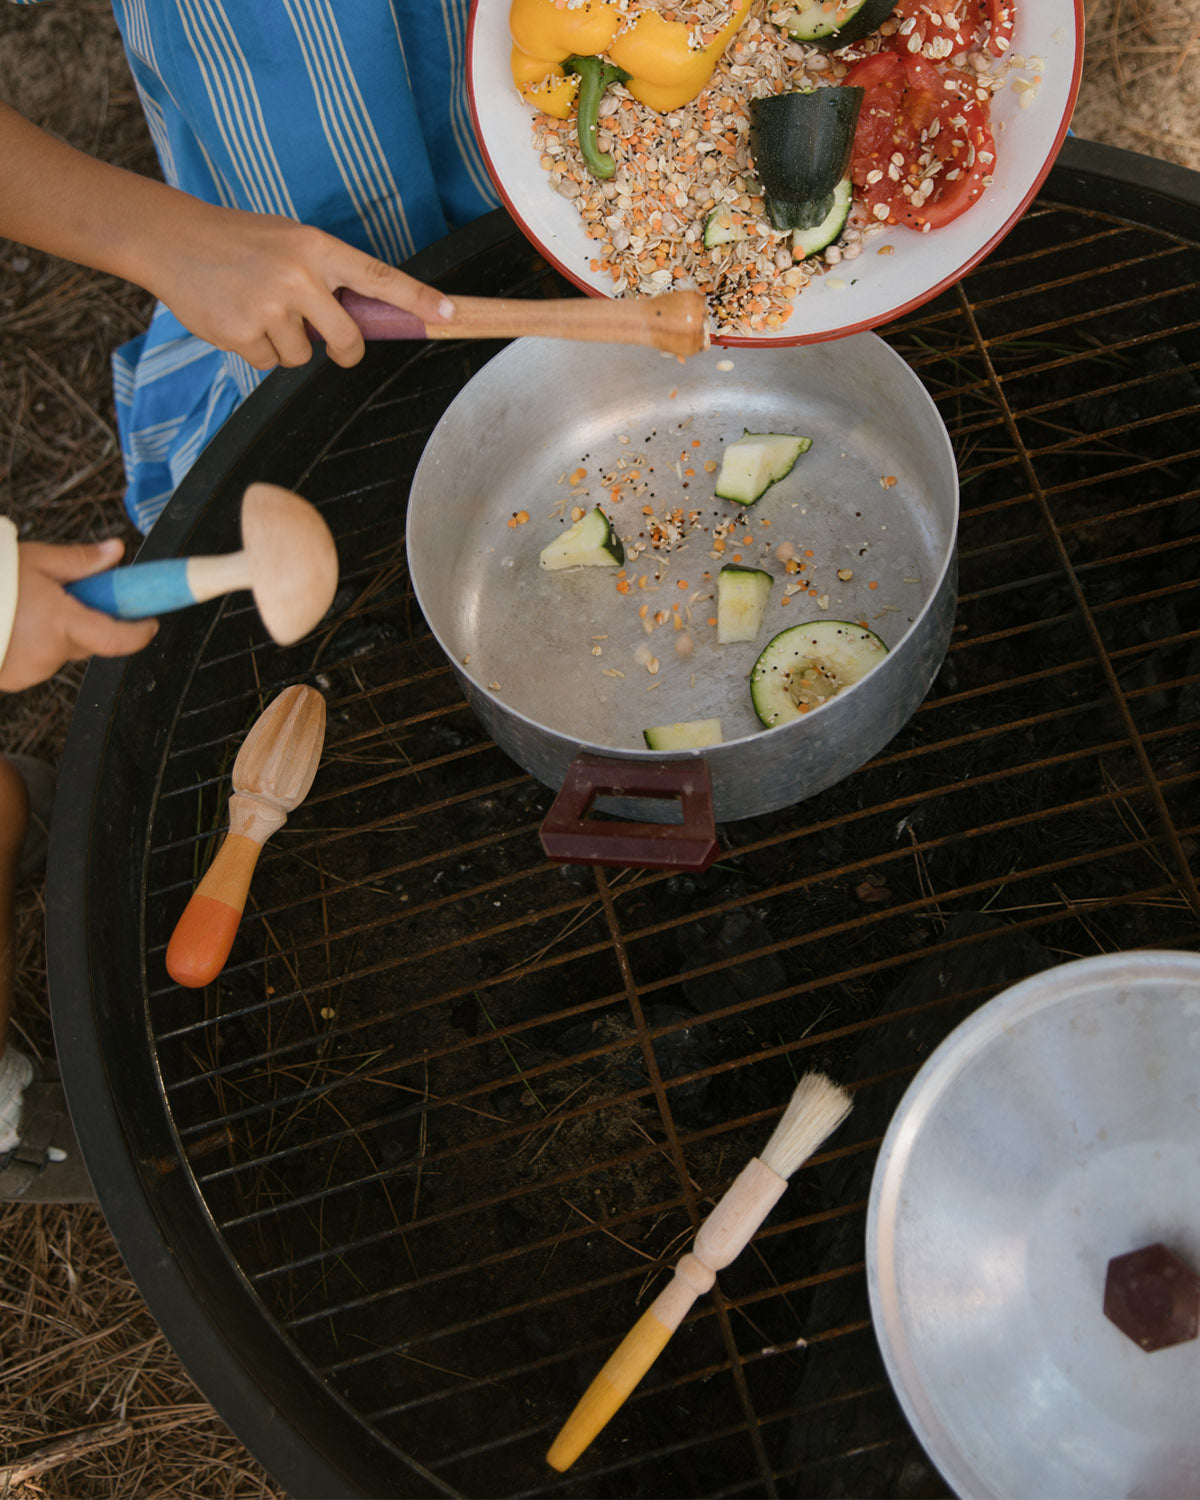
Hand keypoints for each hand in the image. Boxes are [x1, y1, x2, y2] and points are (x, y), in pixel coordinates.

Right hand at [0, 538, 158, 690]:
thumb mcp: (34, 560)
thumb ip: (79, 562)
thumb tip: (116, 552)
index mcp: (61, 623)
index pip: (118, 639)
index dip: (140, 633)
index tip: (150, 623)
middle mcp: (48, 654)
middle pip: (86, 642)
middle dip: (84, 621)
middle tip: (62, 597)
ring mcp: (26, 672)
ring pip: (58, 653)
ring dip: (53, 634)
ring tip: (21, 608)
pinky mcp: (8, 681)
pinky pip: (32, 662)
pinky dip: (29, 645)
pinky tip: (8, 625)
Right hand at [142, 202, 456, 371]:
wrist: (171, 239)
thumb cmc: (240, 242)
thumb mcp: (290, 241)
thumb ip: (326, 275)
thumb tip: (363, 318)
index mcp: (315, 248)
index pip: (378, 278)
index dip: (417, 300)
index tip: (449, 313)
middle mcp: (296, 276)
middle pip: (348, 339)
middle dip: (344, 350)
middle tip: (332, 343)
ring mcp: (268, 306)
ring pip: (303, 356)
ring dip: (286, 344)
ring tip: (258, 309)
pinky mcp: (241, 332)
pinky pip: (268, 362)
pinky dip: (256, 350)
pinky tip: (237, 318)